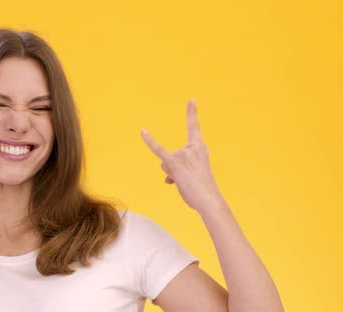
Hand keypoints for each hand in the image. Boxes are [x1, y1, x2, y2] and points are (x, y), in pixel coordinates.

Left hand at [140, 99, 225, 213]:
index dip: (192, 113)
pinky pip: (158, 149)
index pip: (194, 128)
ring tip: (185, 183)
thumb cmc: (203, 191)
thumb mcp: (194, 176)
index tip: (191, 99)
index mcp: (200, 148)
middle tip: (190, 180)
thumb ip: (179, 171)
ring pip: (165, 165)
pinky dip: (149, 141)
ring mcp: (183, 154)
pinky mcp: (173, 163)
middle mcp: (192, 148)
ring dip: (172, 176)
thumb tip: (167, 177)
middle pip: (171, 157)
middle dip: (175, 170)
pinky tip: (143, 131)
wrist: (209, 200)